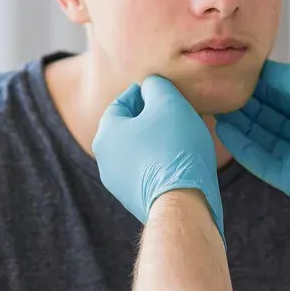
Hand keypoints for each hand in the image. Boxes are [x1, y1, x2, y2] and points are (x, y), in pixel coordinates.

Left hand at [93, 76, 224, 242]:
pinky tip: (181, 164)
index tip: (168, 94)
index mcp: (106, 132)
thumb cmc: (174, 149)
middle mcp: (105, 160)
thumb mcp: (168, 103)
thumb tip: (152, 86)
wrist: (182, 204)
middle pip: (131, 128)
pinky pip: (148, 173)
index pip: (124, 101)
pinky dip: (162, 165)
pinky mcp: (136, 201)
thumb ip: (156, 86)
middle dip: (153, 119)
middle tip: (178, 116)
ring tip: (183, 140)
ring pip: (140, 152)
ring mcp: (119, 184)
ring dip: (158, 143)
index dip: (148, 93)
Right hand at [215, 61, 289, 223]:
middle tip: (217, 92)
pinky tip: (223, 130)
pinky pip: (258, 159)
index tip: (233, 76)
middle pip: (267, 116)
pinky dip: (240, 145)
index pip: (280, 95)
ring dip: (238, 123)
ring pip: (260, 137)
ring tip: (214, 108)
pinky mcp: (287, 177)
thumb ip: (282, 78)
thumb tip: (258, 69)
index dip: (257, 86)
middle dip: (244, 105)